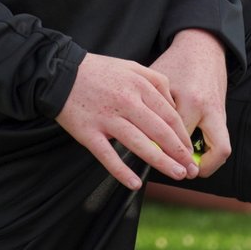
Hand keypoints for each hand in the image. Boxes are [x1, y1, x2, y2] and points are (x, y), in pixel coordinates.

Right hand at [56, 53, 195, 188]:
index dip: (183, 136)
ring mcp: (107, 119)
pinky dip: (122, 171)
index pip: (169, 116)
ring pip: (140, 145)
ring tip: (177, 174)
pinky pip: (108, 156)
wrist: (59, 73)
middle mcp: (126, 103)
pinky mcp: (88, 132)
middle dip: (179, 153)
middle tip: (190, 169)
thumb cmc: (98, 71)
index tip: (190, 150)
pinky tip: (135, 183)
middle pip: (160, 132)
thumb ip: (156, 82)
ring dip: (161, 162)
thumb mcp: (132, 66)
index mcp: (139, 86)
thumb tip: (173, 105)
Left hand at [150, 28, 232, 178]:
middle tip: (181, 173)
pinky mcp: (224, 112)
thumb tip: (133, 136)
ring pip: (222, 149)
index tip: (154, 161)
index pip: (179, 139)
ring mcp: (221, 112)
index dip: (165, 152)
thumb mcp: (157, 82)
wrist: (202, 46)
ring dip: (207, 162)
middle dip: (199, 167)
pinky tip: (190, 152)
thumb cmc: (175, 63)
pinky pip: (220, 140)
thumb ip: (150, 109)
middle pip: (216, 151)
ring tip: (187, 167)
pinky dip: (207, 150)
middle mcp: (211, 109)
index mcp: (192, 101)